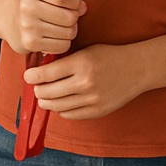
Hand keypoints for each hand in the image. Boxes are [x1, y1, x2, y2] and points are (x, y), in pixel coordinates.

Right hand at [10, 0, 84, 55]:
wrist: (13, 22)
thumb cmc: (37, 1)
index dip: (76, 1)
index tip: (78, 4)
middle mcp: (28, 8)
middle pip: (69, 17)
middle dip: (76, 16)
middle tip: (71, 15)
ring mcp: (29, 28)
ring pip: (69, 32)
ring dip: (71, 29)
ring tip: (63, 25)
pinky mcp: (31, 44)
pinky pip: (63, 46)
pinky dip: (65, 41)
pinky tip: (57, 36)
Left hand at [25, 44, 145, 119]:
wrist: (137, 68)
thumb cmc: (109, 56)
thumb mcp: (87, 50)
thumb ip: (65, 61)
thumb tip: (40, 70)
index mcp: (82, 63)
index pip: (47, 73)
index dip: (33, 76)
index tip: (28, 76)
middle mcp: (85, 83)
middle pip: (49, 92)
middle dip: (38, 90)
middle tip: (35, 86)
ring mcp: (92, 99)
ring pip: (57, 106)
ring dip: (46, 102)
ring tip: (44, 96)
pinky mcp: (97, 111)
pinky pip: (70, 115)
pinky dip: (60, 110)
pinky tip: (59, 103)